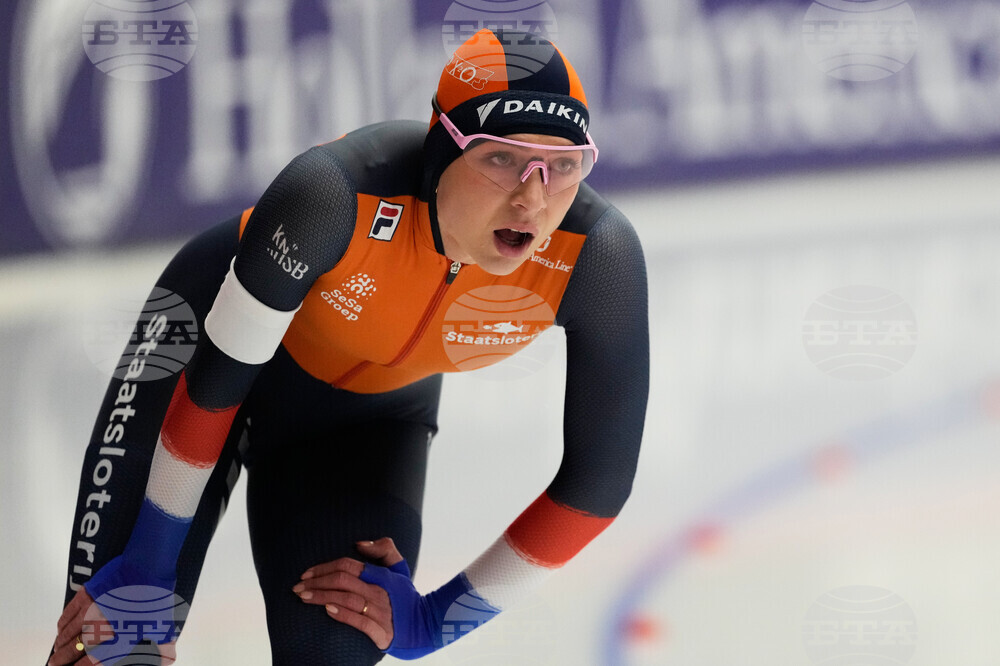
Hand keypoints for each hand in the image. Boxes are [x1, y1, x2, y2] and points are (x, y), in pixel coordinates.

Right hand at [49, 586, 176, 665]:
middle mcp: (98, 630)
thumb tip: (166, 660)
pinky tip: (60, 630)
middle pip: (73, 650)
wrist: (147, 569)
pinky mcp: (85, 596)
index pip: (90, 664)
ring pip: (67, 633)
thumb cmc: (156, 602)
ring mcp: (88, 612)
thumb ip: (159, 652)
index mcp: (116, 640)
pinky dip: (61, 625)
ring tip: (56, 652)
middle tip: (55, 665)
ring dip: (60, 644)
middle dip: (62, 660)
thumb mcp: (162, 632)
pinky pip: (67, 615)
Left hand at [293, 538, 404, 649]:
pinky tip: (326, 610)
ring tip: (303, 597)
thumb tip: (359, 543)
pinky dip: (341, 615)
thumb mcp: (399, 568)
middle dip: (316, 582)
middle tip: (297, 586)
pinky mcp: (382, 633)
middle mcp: (380, 592)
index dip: (325, 567)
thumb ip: (384, 549)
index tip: (306, 573)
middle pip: (343, 581)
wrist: (424, 625)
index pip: (349, 566)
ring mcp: (381, 613)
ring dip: (321, 597)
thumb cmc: (403, 595)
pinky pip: (359, 622)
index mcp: (381, 576)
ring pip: (346, 600)